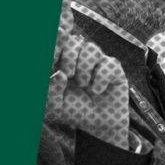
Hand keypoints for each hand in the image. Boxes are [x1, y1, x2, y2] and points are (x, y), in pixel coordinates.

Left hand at [47, 34, 130, 148]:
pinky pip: (108, 64)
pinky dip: (101, 79)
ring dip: (84, 68)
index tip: (54, 53)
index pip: (58, 44)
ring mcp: (97, 62)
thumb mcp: (56, 106)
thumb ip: (51, 91)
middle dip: (69, 57)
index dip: (57, 41)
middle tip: (68, 74)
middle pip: (74, 41)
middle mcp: (79, 58)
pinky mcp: (113, 69)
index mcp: (62, 62)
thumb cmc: (74, 111)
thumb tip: (59, 74)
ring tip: (83, 85)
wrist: (98, 124)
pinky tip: (97, 91)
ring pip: (91, 48)